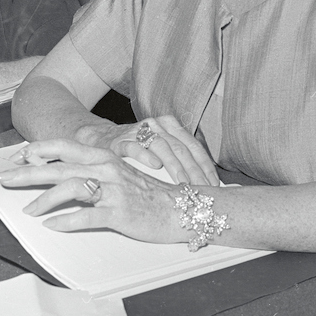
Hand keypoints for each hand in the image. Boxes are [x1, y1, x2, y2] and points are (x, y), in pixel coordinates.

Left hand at [0, 139, 189, 243]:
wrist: (180, 208)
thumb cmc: (146, 193)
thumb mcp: (118, 175)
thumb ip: (93, 171)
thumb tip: (63, 174)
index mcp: (104, 157)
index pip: (65, 147)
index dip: (39, 150)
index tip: (17, 157)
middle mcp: (106, 169)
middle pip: (60, 168)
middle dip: (29, 173)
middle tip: (6, 180)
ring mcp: (113, 190)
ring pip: (71, 189)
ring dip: (45, 200)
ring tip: (28, 210)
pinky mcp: (119, 212)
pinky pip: (87, 216)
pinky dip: (67, 221)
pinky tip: (53, 226)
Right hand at [82, 115, 219, 186]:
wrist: (100, 140)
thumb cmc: (137, 150)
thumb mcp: (162, 149)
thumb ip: (182, 159)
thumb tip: (210, 183)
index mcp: (170, 125)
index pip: (193, 146)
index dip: (205, 166)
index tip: (214, 186)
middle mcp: (156, 125)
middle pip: (181, 148)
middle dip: (194, 171)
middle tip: (203, 190)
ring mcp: (137, 132)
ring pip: (162, 146)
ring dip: (174, 166)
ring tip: (184, 183)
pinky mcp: (119, 141)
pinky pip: (135, 147)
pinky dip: (146, 155)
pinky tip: (155, 165)